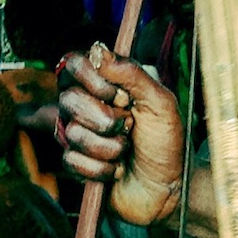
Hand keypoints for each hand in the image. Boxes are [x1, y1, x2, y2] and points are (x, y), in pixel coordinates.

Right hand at [57, 45, 184, 228]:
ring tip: (126, 150)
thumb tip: (99, 49)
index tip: (119, 95)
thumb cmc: (168, 142)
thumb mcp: (161, 103)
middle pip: (68, 99)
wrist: (169, 188)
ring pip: (72, 133)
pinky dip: (101, 168)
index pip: (75, 64)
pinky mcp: (77, 162)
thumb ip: (132, 74)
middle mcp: (88, 104)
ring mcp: (79, 134)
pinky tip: (116, 170)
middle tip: (128, 127)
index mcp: (108, 84)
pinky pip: (72, 160)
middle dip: (104, 119)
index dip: (92, 79)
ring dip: (108, 147)